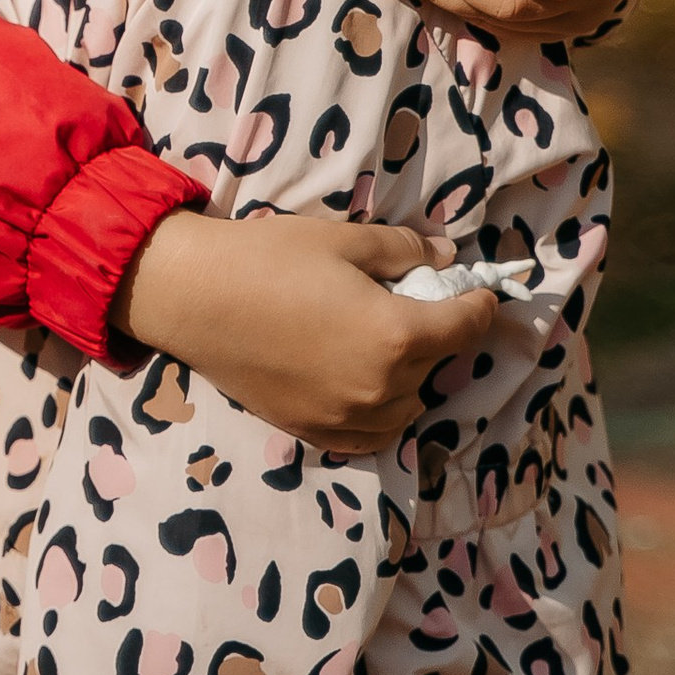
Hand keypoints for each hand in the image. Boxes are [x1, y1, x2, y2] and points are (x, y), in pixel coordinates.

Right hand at [117, 210, 492, 453]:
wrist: (194, 298)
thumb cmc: (269, 259)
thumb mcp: (345, 240)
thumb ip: (406, 251)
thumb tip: (446, 254)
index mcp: (397, 336)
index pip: (467, 325)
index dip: (480, 302)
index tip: (479, 291)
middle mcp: (380, 387)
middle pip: (437, 362)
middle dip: (436, 330)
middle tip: (413, 302)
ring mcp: (347, 417)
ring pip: (409, 403)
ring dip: (411, 374)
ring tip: (383, 344)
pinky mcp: (314, 431)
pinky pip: (373, 435)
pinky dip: (382, 412)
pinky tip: (367, 384)